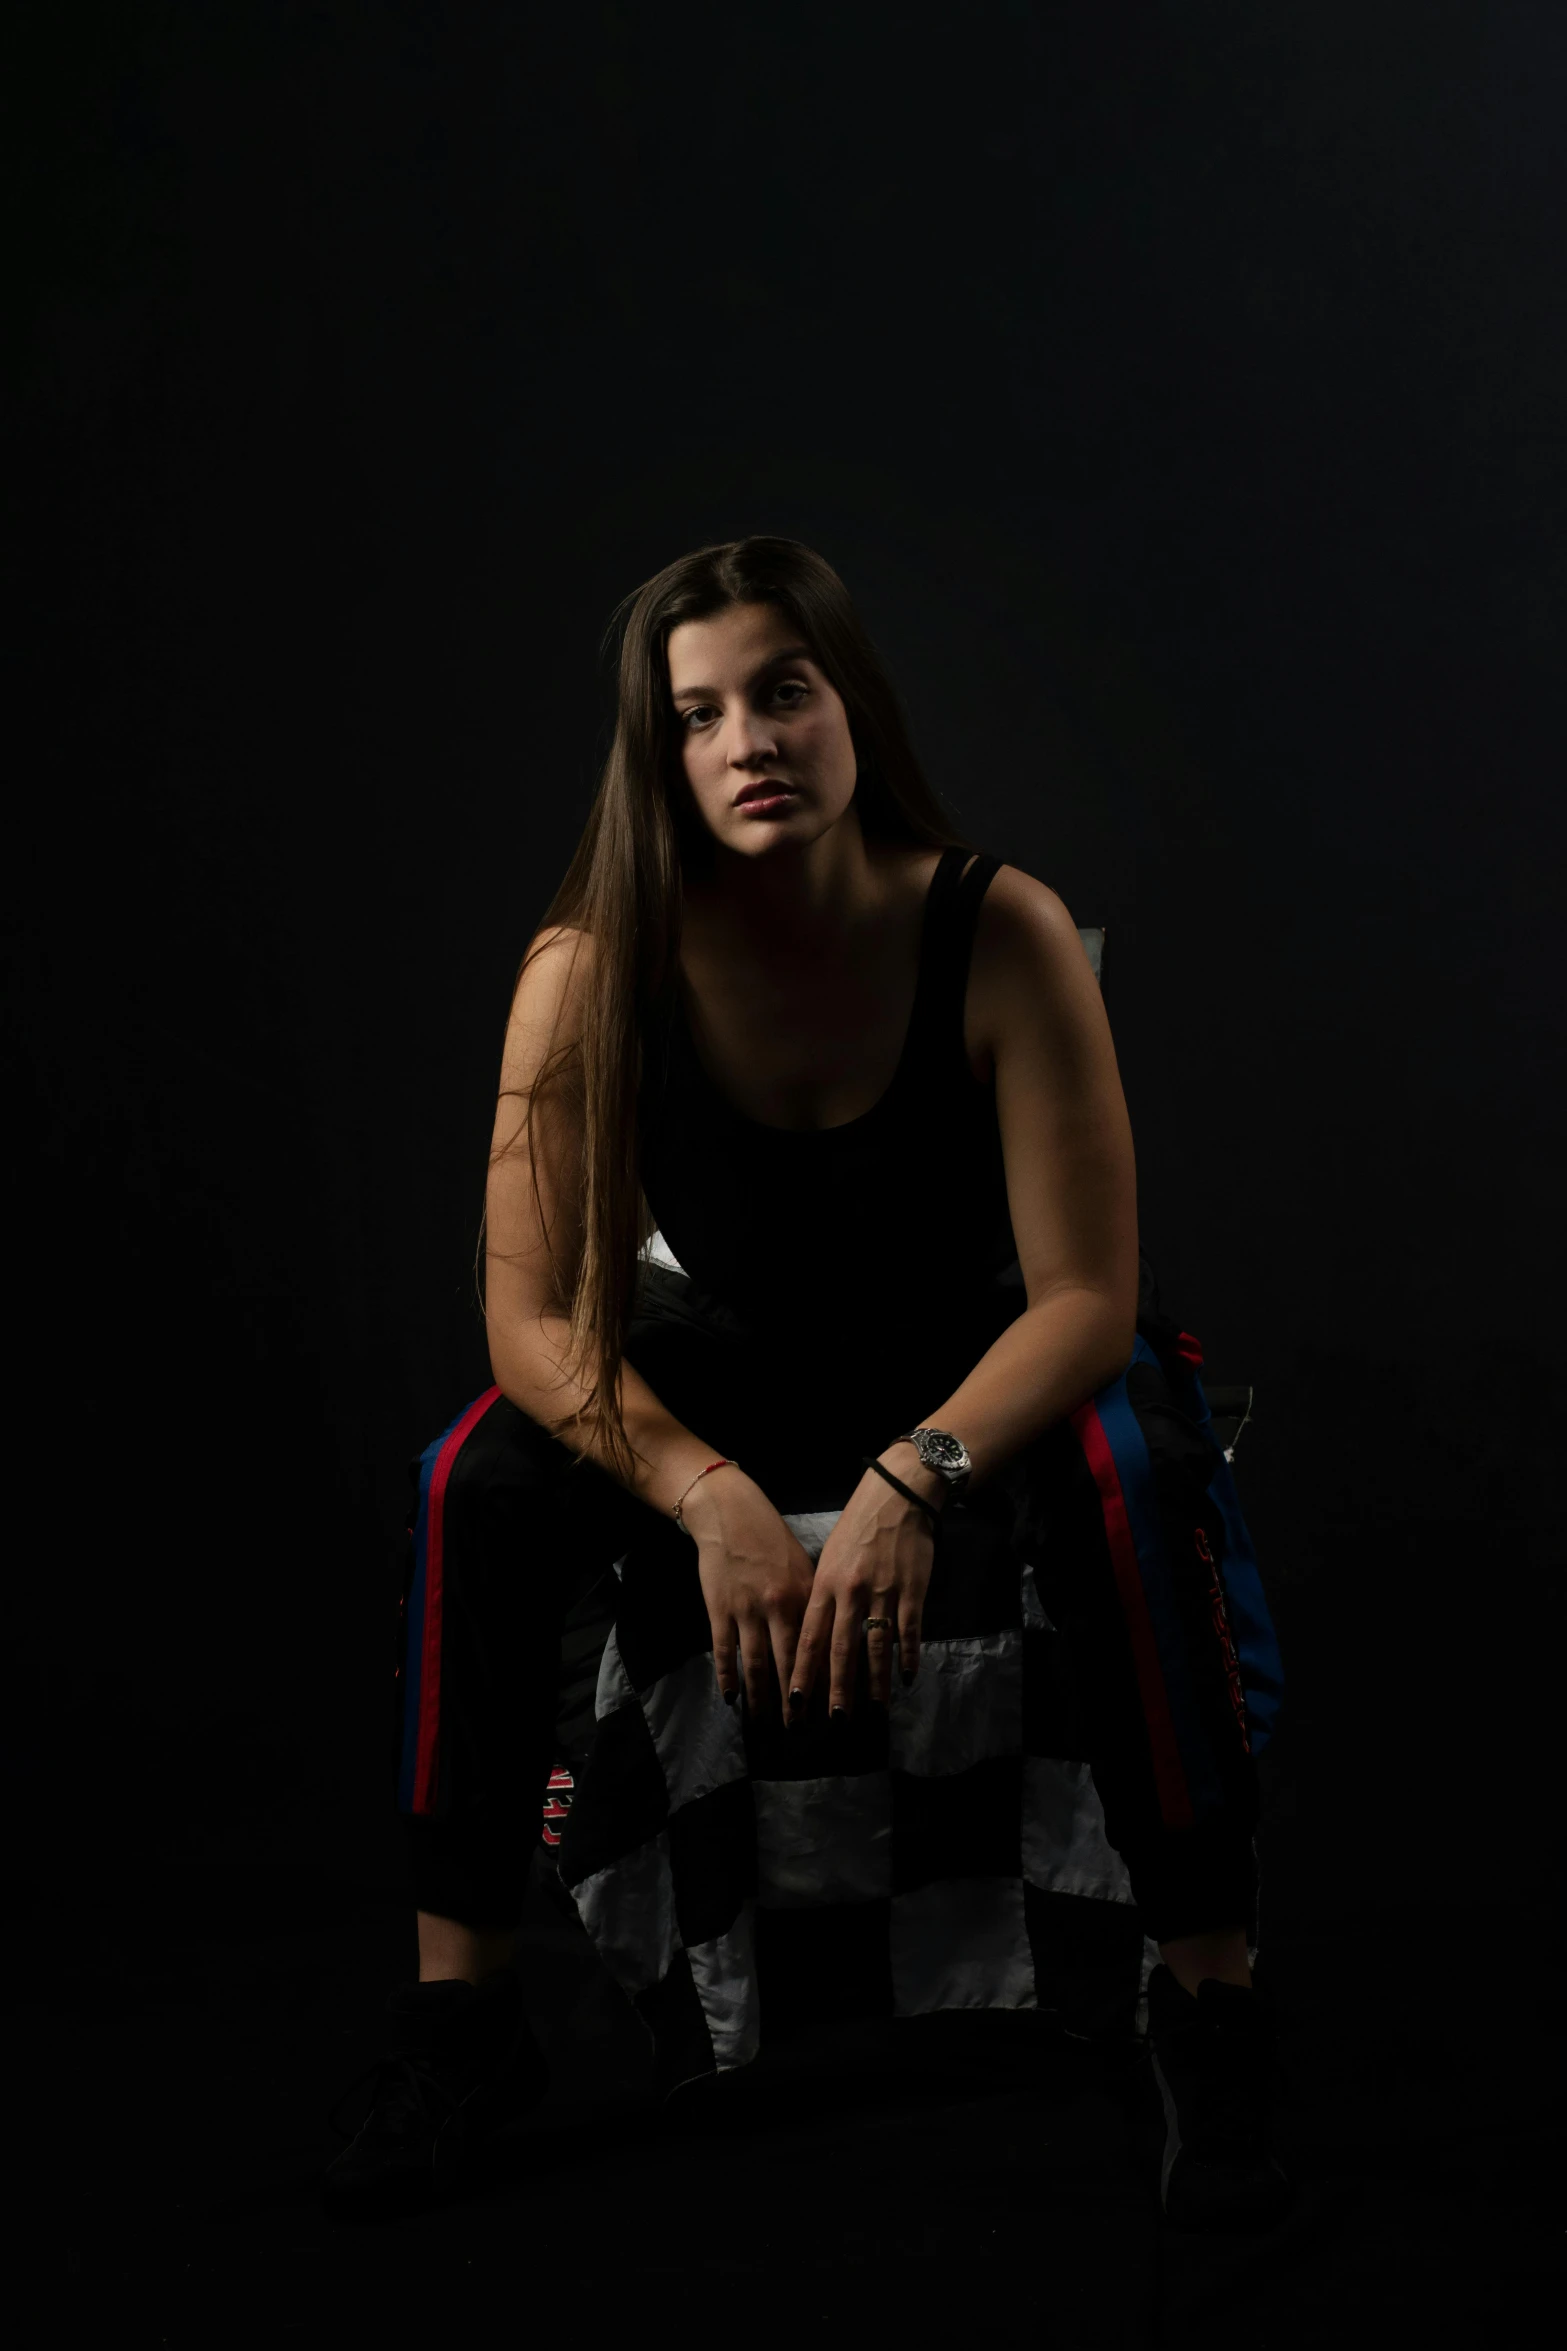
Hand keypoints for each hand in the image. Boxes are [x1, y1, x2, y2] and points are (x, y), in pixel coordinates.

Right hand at [680, 1467, 818, 1722]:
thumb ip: (813, 1605)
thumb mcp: (804, 1568)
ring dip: (763, 1699)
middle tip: (800, 1730)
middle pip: (790, 1664)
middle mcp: (779, 1606)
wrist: (731, 1513)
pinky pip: (725, 1652)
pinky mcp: (720, 1610)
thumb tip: (828, 1640)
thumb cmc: (772, 1541)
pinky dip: (728, 1678)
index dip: (825, 1680)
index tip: (832, 1708)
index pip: (819, 1647)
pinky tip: (732, 1699)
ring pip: (758, 1665)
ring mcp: (747, 1610)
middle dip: (796, 1701)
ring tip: (766, 1724)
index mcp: (806, 1595)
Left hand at [786, 1454, 941, 1721]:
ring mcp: (883, 1592)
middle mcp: (850, 1592)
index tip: (794, 1701)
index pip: (809, 1637)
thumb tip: (814, 1639)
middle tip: (833, 1720)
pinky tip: (906, 1679)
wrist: (895, 1496)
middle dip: (836, 1688)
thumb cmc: (856, 1528)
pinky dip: (908, 1657)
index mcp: (824, 1584)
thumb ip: (822, 1598)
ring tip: (873, 1709)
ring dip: (875, 1682)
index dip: (802, 1672)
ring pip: (876, 1646)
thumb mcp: (828, 1559)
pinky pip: (909, 1631)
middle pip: (841, 1649)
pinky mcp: (912, 1590)